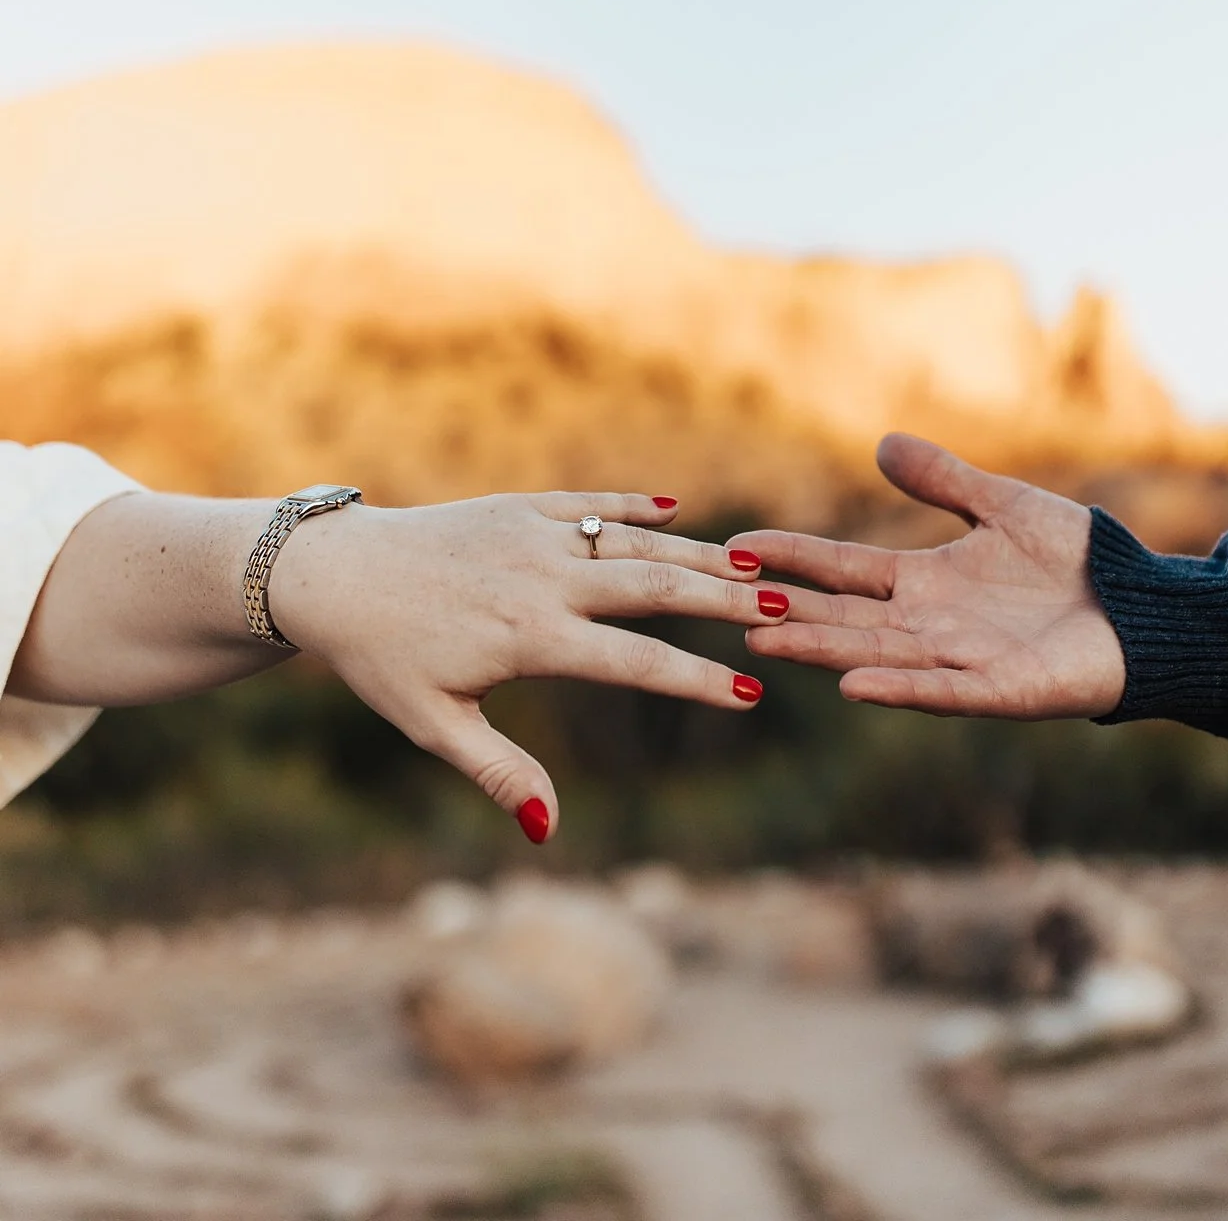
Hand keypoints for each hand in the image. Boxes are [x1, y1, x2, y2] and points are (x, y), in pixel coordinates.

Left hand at [271, 489, 775, 838]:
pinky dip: (635, 506)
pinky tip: (677, 511)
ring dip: (697, 552)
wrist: (335, 573)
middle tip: (786, 609)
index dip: (697, 681)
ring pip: (633, 541)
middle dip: (724, 599)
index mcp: (529, 637)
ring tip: (756, 564)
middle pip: (654, 586)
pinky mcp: (519, 505)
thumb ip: (499, 772)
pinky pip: (589, 503)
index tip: (752, 697)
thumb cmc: (382, 658)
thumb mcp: (432, 723)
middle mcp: (542, 578)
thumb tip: (549, 830)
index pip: (635, 663)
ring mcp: (534, 534)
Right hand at [740, 435, 1124, 718]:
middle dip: (786, 611)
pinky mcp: (998, 692)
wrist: (1144, 611)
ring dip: (822, 650)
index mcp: (925, 583)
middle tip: (724, 603)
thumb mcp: (1004, 507)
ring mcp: (960, 662)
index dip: (793, 558)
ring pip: (874, 654)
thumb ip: (944, 482)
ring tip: (764, 642)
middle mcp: (930, 626)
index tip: (737, 548)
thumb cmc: (1078, 563)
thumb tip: (882, 444)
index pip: (843, 569)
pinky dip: (896, 688)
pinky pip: (938, 691)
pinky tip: (852, 686)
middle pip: (843, 617)